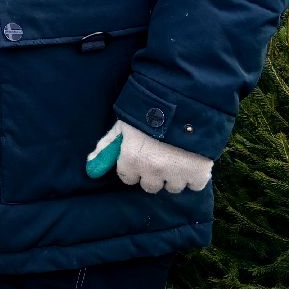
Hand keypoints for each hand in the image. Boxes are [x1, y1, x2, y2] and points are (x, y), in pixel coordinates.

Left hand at [86, 119, 212, 193]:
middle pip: (150, 186)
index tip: (141, 157)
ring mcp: (175, 173)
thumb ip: (107, 147)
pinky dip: (195, 177)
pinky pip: (195, 186)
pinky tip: (193, 162)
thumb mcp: (123, 125)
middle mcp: (151, 169)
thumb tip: (90, 168)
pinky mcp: (198, 173)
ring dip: (175, 176)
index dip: (134, 167)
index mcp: (131, 158)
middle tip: (160, 157)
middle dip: (154, 174)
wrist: (185, 100)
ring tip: (178, 157)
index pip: (128, 178)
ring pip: (173, 187)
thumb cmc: (149, 111)